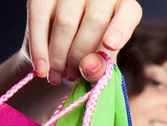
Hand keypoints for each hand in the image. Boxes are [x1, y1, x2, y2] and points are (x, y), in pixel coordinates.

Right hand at [21, 0, 141, 83]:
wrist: (61, 53)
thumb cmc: (91, 58)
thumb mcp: (101, 67)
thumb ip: (101, 70)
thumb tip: (89, 66)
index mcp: (124, 9)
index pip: (128, 14)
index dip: (120, 29)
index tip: (111, 45)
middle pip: (94, 21)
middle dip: (81, 53)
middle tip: (72, 76)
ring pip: (66, 22)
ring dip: (59, 55)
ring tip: (57, 77)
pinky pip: (39, 18)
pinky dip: (39, 48)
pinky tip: (41, 69)